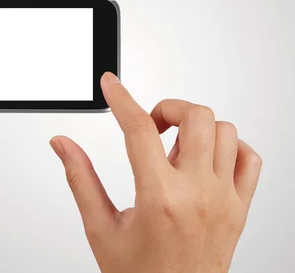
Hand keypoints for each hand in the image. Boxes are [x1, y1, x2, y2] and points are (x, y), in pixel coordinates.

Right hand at [50, 72, 261, 272]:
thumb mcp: (100, 228)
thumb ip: (80, 178)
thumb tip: (62, 144)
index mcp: (160, 198)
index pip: (139, 128)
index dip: (121, 98)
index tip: (111, 85)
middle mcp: (198, 194)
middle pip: (194, 116)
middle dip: (166, 107)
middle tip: (150, 125)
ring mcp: (224, 200)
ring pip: (224, 130)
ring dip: (195, 127)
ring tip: (174, 148)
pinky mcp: (240, 208)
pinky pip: (250, 159)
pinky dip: (229, 147)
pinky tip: (206, 158)